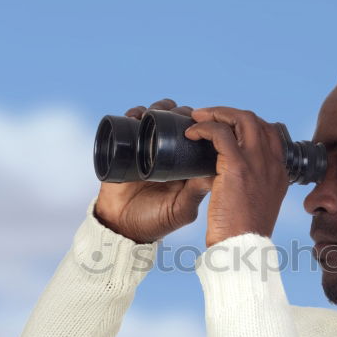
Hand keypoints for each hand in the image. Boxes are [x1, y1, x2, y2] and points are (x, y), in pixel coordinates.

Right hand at [93, 98, 213, 243]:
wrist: (121, 228)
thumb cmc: (155, 222)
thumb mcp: (181, 210)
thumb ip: (196, 192)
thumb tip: (215, 169)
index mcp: (185, 164)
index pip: (198, 136)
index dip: (202, 124)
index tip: (203, 120)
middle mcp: (167, 153)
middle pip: (177, 121)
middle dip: (180, 112)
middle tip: (180, 116)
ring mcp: (146, 149)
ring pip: (155, 118)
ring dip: (158, 109)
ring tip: (156, 113)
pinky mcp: (125, 149)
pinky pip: (129, 124)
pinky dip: (133, 115)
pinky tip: (136, 116)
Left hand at [184, 106, 290, 247]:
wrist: (243, 248)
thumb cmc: (244, 234)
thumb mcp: (257, 207)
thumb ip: (251, 188)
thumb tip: (232, 179)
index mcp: (279, 173)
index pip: (269, 133)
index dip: (247, 124)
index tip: (227, 128)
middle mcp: (272, 163)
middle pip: (255, 120)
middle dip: (229, 113)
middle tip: (207, 117)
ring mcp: (257, 163)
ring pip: (241, 119)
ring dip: (217, 114)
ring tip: (198, 118)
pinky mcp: (237, 167)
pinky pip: (220, 133)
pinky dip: (204, 128)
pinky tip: (191, 134)